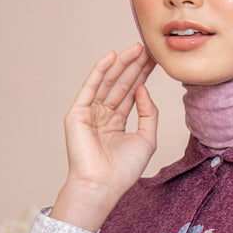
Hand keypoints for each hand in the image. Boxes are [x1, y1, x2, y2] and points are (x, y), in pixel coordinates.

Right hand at [49, 44, 157, 231]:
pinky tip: (113, 56)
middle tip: (148, 48)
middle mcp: (102, 115)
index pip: (130, 93)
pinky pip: (91, 86)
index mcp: (116, 123)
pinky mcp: (78, 113)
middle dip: (134, 66)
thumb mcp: (147, 138)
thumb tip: (142, 89)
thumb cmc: (123, 170)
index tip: (155, 60)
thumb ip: (149, 113)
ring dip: (122, 64)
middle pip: (120, 84)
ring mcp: (89, 113)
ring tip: (137, 48)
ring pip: (108, 82)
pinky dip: (101, 70)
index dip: (142, 76)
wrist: (103, 185)